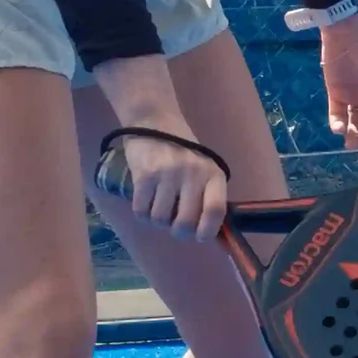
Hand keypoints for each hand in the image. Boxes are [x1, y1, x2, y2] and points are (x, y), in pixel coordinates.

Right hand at [91, 56, 228, 241]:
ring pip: (160, 220)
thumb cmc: (183, 150)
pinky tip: (145, 202)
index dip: (207, 231)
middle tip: (174, 225)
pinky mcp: (144, 175)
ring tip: (158, 206)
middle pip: (185, 222)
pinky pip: (141, 211)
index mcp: (213, 174)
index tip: (199, 237)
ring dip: (157, 221)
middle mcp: (192, 174)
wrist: (154, 120)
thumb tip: (204, 230)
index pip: (215, 210)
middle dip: (178, 231)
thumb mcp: (204, 167)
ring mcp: (167, 175)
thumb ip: (206, 194)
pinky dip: (142, 213)